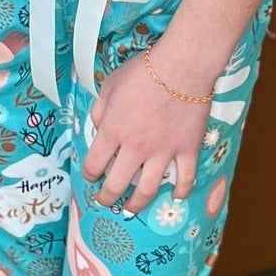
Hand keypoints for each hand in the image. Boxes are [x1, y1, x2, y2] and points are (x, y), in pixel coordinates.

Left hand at [79, 47, 212, 213]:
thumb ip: (100, 108)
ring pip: (146, 190)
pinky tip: (175, 196)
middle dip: (106, 197)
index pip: (94, 163)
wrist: (182, 66)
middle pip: (116, 184)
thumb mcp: (111, 85)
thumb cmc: (144, 71)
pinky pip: (185, 178)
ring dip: (136, 204)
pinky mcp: (186, 150)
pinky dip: (181, 191)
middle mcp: (135, 147)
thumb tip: (96, 125)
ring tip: (131, 209)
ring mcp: (162, 152)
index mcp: (113, 131)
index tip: (89, 176)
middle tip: (104, 201)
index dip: (88, 174)